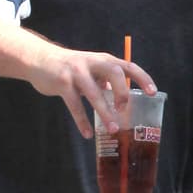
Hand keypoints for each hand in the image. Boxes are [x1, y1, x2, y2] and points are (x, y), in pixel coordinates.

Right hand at [28, 46, 156, 137]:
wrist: (40, 59)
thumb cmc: (70, 67)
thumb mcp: (91, 68)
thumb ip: (106, 81)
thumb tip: (121, 99)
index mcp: (103, 59)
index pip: (128, 66)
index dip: (142, 78)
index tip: (152, 93)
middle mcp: (92, 63)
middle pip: (114, 73)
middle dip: (123, 92)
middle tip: (124, 109)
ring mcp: (76, 72)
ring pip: (94, 93)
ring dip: (105, 112)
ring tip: (113, 129)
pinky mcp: (62, 83)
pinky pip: (74, 104)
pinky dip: (82, 120)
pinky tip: (87, 134)